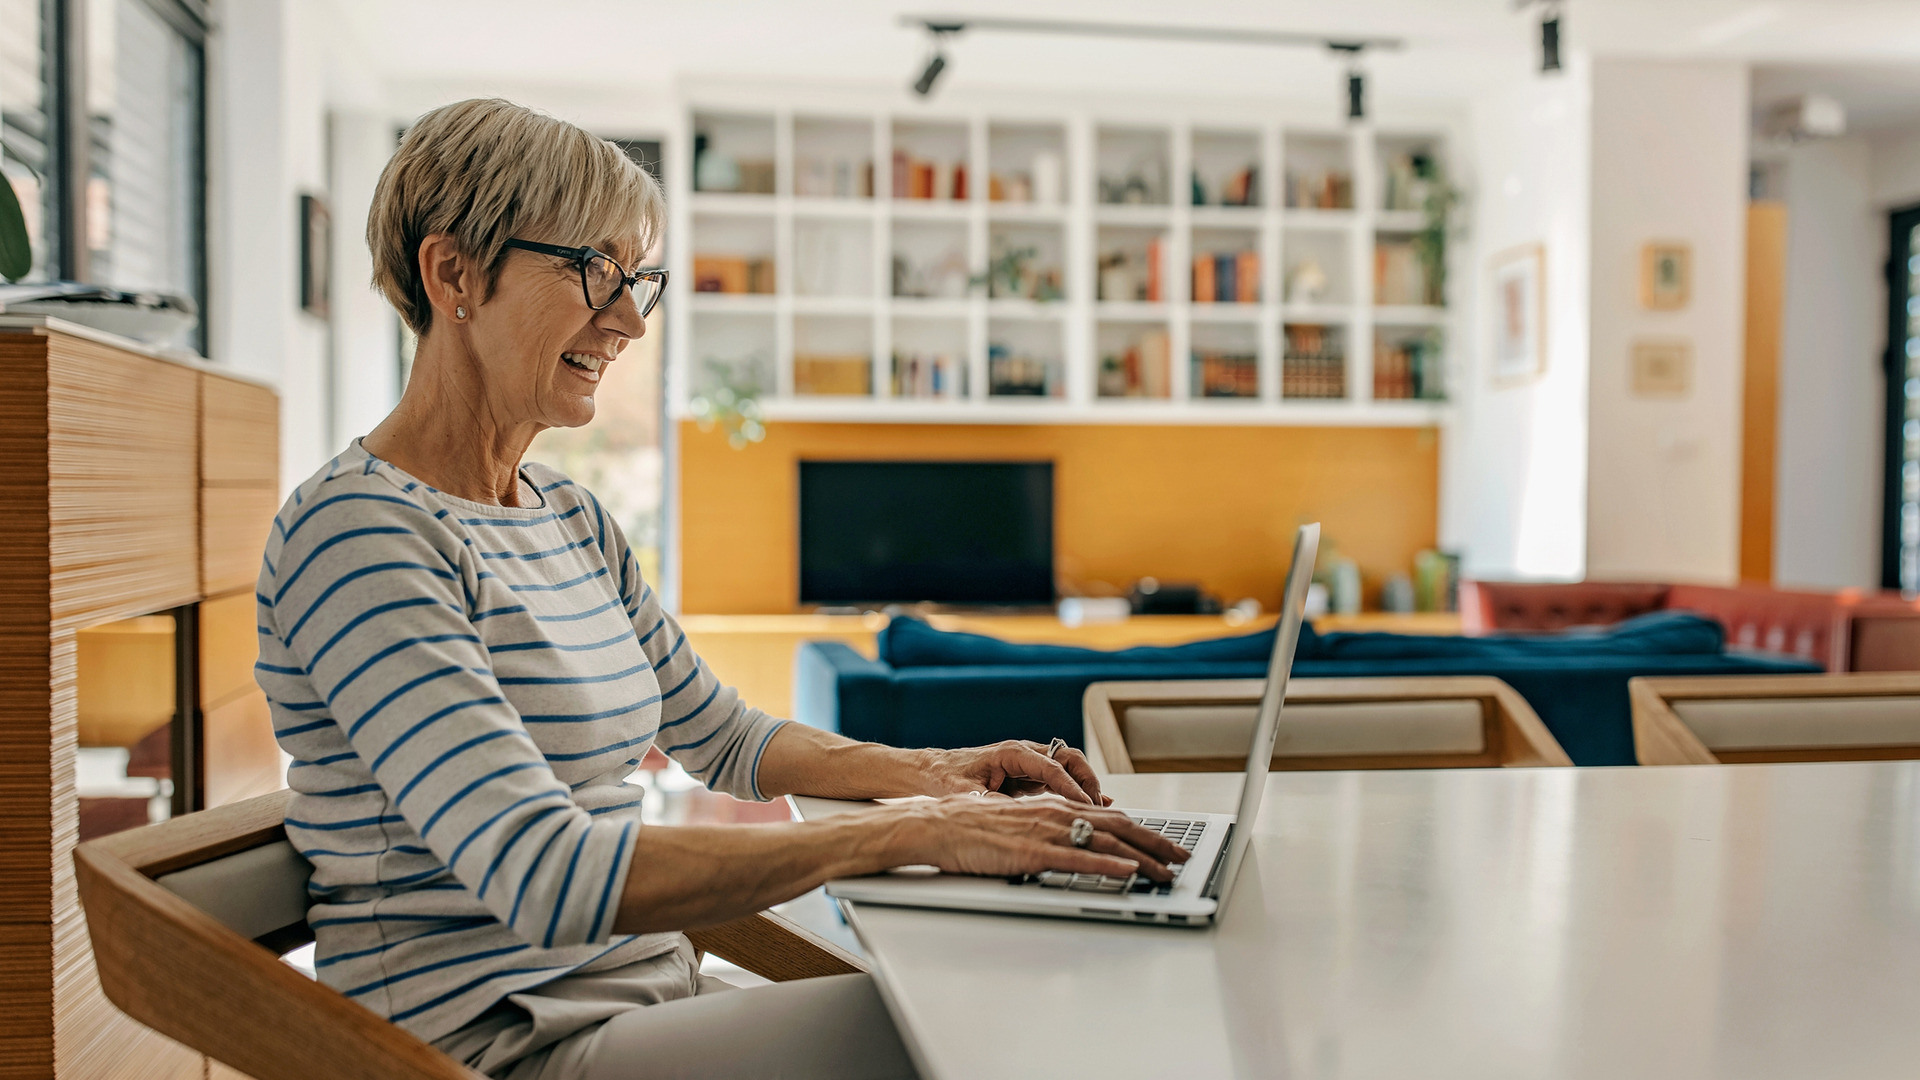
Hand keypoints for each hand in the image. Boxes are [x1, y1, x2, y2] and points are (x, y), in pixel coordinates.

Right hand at [897, 794, 1188, 880]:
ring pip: (1105, 841)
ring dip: (1142, 858)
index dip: (1145, 831)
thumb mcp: (1019, 826)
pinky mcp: (1030, 852)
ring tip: (1167, 871)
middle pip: (1118, 826)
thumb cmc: (971, 829)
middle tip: (1183, 857)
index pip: (1110, 817)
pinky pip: (1077, 858)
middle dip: (1156, 843)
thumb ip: (1048, 833)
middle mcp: (1055, 813)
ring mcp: (1044, 832)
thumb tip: (1074, 847)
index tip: (1168, 845)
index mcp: (1054, 806)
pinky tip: (1127, 872)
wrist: (936, 825)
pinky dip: (1106, 865)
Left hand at [921, 740, 1110, 804]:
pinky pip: (1057, 781)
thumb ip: (995, 803)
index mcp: (1011, 753)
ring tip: (1099, 808)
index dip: (1072, 787)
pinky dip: (1073, 792)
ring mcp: (1025, 764)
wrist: (927, 772)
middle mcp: (1023, 754)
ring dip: (1083, 785)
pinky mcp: (1024, 777)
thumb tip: (1021, 817)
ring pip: (1067, 768)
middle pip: (1069, 759)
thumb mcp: (966, 794)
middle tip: (1098, 806)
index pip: (1053, 767)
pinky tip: (1087, 806)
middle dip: (1087, 780)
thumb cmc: (942, 778)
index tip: (1085, 806)